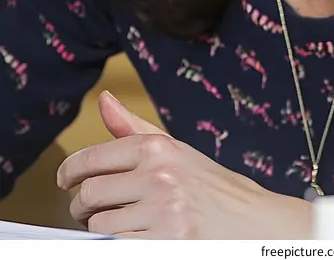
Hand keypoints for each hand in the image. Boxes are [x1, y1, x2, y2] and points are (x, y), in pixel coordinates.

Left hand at [56, 90, 311, 238]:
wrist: (255, 223)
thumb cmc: (212, 188)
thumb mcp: (176, 151)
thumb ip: (135, 129)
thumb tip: (104, 100)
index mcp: (159, 148)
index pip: (92, 158)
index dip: (70, 173)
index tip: (67, 181)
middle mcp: (160, 176)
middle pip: (89, 195)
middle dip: (84, 207)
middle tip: (92, 211)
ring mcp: (163, 213)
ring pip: (99, 227)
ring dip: (104, 231)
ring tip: (124, 226)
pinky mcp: (167, 244)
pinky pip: (117, 247)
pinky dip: (119, 246)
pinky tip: (137, 238)